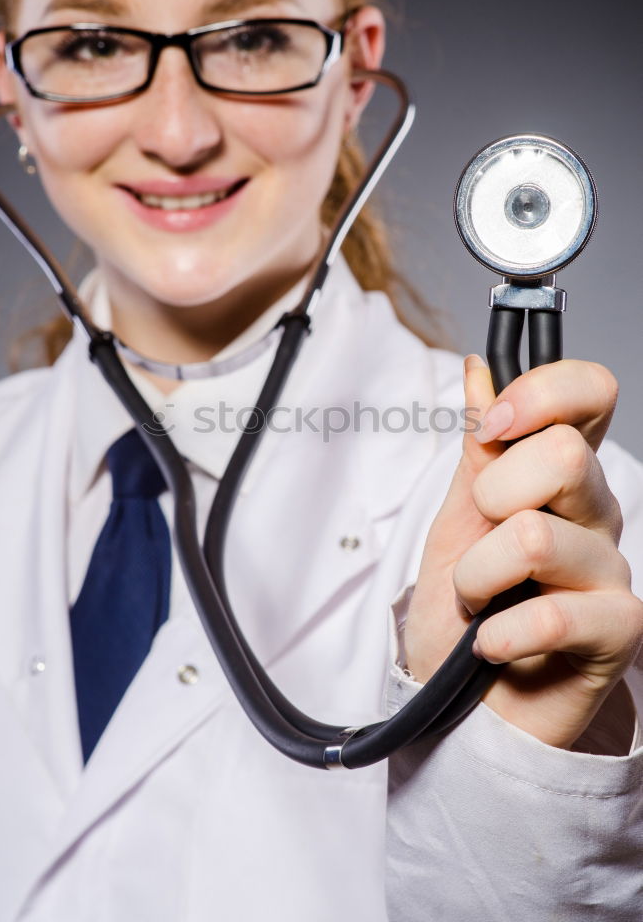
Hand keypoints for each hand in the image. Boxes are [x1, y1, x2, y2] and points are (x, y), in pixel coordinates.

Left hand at [404, 354, 642, 749]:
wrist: (462, 705)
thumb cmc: (463, 610)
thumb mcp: (455, 519)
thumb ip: (477, 449)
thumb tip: (480, 370)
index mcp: (561, 475)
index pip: (590, 394)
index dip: (541, 394)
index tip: (491, 427)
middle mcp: (596, 512)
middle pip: (563, 454)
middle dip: (490, 500)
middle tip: (478, 543)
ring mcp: (612, 570)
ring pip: (535, 536)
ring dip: (476, 576)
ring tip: (477, 603)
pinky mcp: (620, 629)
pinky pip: (555, 612)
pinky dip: (498, 633)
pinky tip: (492, 644)